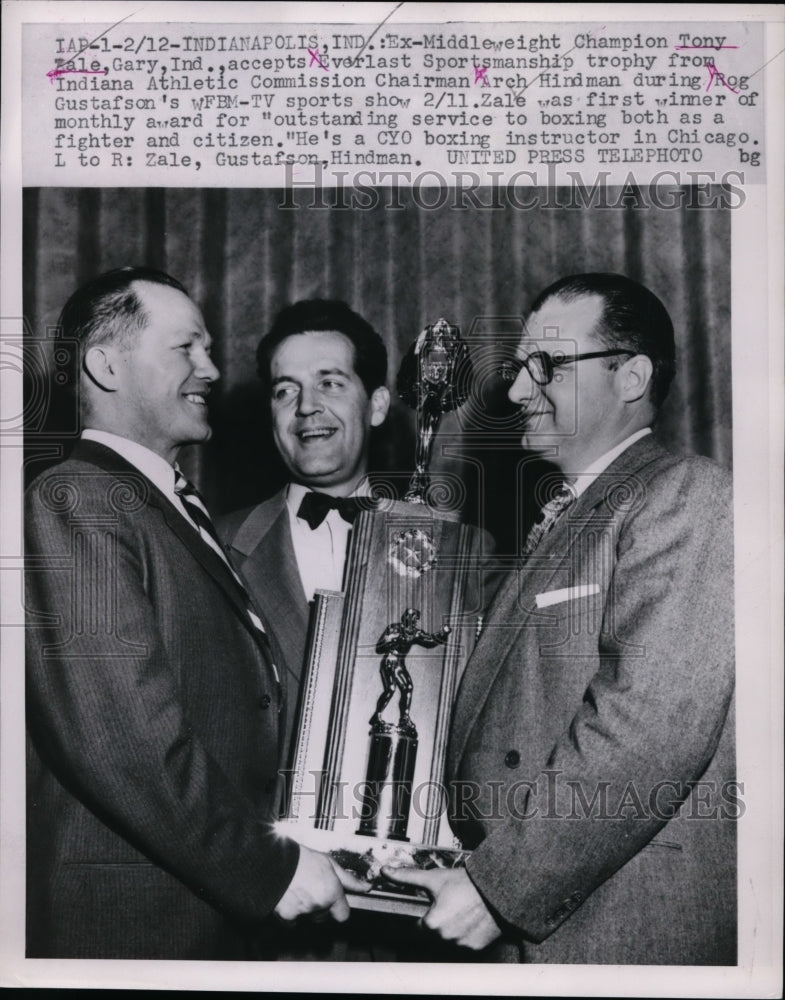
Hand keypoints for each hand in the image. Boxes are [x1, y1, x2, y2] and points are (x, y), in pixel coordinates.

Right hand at [275, 845, 369, 922]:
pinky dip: (290, 913)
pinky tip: (288, 897)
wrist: (274, 861)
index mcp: (332, 892)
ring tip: (299, 890)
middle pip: (325, 916)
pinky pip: (292, 922)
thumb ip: (348, 879)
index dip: (339, 908)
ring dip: (306, 910)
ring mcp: (303, 912)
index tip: (335, 902)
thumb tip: (365, 887)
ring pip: (309, 918)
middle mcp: (319, 904)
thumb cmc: (301, 858)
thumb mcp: (329, 863)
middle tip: (312, 889)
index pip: (343, 915)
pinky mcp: (287, 916)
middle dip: (321, 907)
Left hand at [381, 865, 501, 949]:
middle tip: (449, 906)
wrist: (495, 889)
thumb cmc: (464, 884)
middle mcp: (444, 938)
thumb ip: (407, 877)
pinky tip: (470, 920)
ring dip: (451, 929)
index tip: (431, 910)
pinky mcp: (475, 948)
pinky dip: (466, 934)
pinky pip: (465, 944)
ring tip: (461, 911)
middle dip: (438, 922)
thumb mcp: (433, 878)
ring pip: (449, 940)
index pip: (418, 927)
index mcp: (431, 924)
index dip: (423, 917)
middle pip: (434, 934)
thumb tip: (386, 872)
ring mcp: (461, 945)